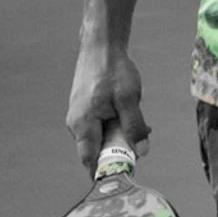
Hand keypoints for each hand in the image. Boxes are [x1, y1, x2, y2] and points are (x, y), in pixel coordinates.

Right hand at [66, 43, 150, 173]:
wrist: (101, 46)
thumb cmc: (113, 70)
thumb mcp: (129, 99)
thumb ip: (134, 126)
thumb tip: (141, 152)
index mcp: (82, 124)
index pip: (90, 160)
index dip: (105, 169)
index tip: (124, 171)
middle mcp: (75, 123)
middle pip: (95, 149)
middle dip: (117, 148)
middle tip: (138, 139)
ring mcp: (78, 114)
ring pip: (98, 135)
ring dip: (117, 133)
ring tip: (135, 119)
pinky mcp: (83, 107)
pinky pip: (97, 123)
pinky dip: (112, 122)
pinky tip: (126, 110)